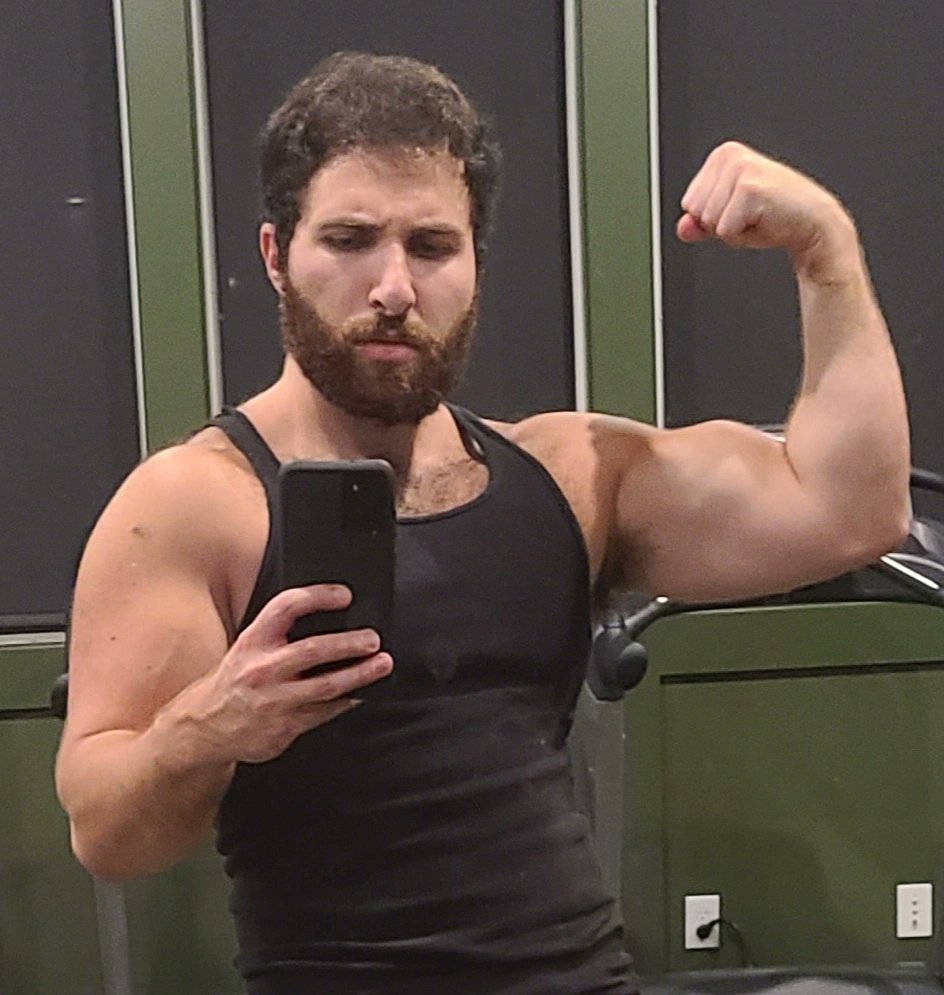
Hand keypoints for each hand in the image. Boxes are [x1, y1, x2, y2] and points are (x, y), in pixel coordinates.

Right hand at [181, 584, 391, 763]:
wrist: (203, 729)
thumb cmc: (234, 682)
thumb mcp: (247, 649)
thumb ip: (279, 635)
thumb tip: (330, 619)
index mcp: (253, 641)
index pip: (286, 607)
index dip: (318, 597)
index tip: (344, 595)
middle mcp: (262, 669)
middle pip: (314, 650)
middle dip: (349, 643)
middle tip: (373, 638)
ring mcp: (275, 701)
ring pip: (326, 686)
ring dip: (360, 674)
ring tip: (382, 664)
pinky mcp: (285, 727)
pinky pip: (325, 712)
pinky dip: (347, 701)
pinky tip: (362, 693)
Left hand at [676, 141, 855, 272]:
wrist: (813, 223)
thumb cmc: (774, 217)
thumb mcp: (728, 219)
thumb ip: (700, 222)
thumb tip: (682, 228)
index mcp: (722, 156)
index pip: (688, 203)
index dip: (712, 217)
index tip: (740, 211)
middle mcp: (729, 156)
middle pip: (695, 211)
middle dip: (720, 224)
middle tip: (750, 216)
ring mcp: (740, 170)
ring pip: (708, 221)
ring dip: (731, 230)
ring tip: (757, 217)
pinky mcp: (750, 189)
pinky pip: (724, 230)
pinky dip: (741, 236)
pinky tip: (763, 221)